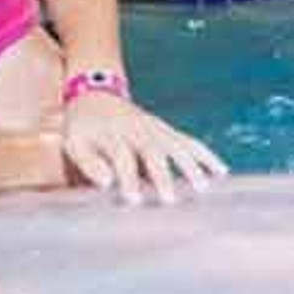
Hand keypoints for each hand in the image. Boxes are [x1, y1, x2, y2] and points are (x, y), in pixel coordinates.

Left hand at [61, 93, 227, 205]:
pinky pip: (188, 141)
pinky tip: (220, 170)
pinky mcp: (166, 129)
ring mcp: (155, 128)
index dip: (128, 178)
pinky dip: (205, 155)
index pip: (122, 157)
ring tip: (203, 187)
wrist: (96, 93)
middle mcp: (137, 130)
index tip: (134, 200)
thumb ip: (88, 162)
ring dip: (190, 165)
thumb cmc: (83, 126)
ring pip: (176, 144)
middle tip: (170, 200)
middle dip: (162, 176)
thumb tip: (105, 183)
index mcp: (112, 134)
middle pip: (153, 152)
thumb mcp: (73, 142)